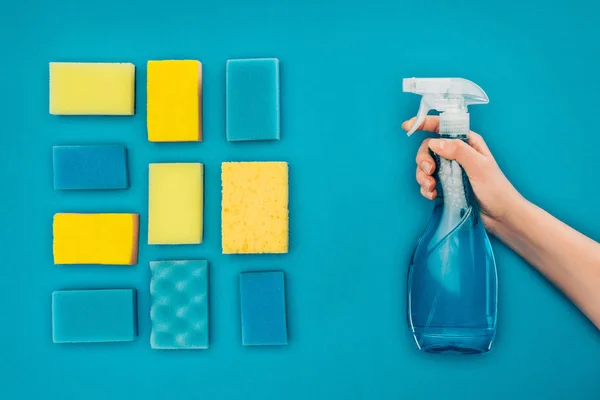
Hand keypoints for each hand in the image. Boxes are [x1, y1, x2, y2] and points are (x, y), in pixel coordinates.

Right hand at [402, 116, 523, 232]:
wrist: (501, 216)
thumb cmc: (496, 189)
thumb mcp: (478, 166)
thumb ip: (458, 151)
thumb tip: (434, 142)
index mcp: (466, 142)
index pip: (442, 127)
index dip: (424, 124)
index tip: (408, 126)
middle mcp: (456, 154)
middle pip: (428, 148)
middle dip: (423, 159)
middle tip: (428, 171)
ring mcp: (450, 170)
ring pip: (425, 166)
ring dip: (423, 176)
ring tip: (431, 187)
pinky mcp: (446, 186)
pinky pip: (428, 182)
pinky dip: (426, 188)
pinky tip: (432, 195)